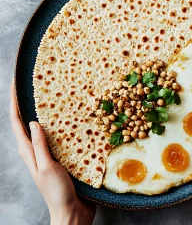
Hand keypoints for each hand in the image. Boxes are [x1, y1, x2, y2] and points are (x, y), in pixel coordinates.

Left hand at [10, 80, 95, 224]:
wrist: (71, 210)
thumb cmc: (57, 192)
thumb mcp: (47, 167)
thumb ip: (40, 145)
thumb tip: (34, 122)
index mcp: (28, 152)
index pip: (17, 123)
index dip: (14, 103)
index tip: (16, 85)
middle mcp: (36, 150)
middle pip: (27, 122)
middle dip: (25, 103)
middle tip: (32, 86)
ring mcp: (49, 152)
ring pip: (43, 127)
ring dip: (43, 112)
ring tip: (50, 97)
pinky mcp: (62, 155)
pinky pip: (58, 136)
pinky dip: (59, 125)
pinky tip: (68, 119)